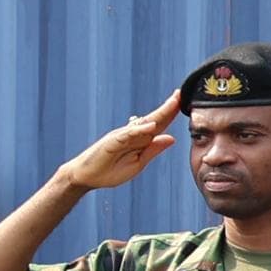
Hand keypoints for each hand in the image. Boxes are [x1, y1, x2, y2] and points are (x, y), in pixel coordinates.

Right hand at [59, 88, 189, 193]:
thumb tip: (172, 138)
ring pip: (144, 123)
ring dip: (159, 113)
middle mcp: (132, 135)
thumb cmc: (109, 171)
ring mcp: (122, 136)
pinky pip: (128, 134)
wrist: (86, 177)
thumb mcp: (138, 164)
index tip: (183, 103)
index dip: (171, 114)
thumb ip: (153, 150)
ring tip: (173, 102)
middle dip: (169, 107)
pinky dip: (140, 129)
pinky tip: (152, 126)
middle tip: (181, 94)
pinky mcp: (112, 141)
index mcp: (140, 140)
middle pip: (155, 119)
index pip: (159, 125)